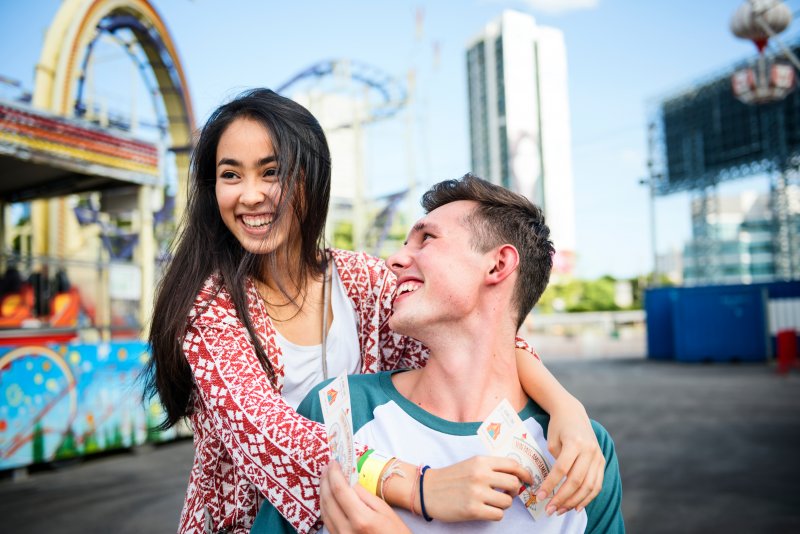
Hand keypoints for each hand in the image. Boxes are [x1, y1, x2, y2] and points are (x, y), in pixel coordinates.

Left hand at [321, 461, 410, 533]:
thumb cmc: (395, 532)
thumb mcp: (384, 510)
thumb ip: (363, 494)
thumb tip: (348, 479)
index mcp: (361, 519)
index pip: (340, 490)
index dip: (334, 473)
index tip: (334, 461)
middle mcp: (345, 530)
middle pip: (328, 499)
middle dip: (326, 480)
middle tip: (328, 466)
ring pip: (324, 510)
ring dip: (323, 491)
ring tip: (326, 477)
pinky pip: (326, 520)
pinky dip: (325, 504)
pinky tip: (328, 495)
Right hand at [423, 456, 532, 521]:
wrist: (427, 490)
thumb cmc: (451, 477)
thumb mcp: (471, 464)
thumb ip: (492, 467)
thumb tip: (516, 476)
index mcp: (481, 462)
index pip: (513, 465)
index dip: (525, 474)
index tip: (528, 480)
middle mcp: (481, 475)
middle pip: (514, 484)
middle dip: (514, 491)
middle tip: (507, 494)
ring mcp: (477, 493)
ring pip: (507, 502)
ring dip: (503, 505)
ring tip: (492, 502)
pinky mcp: (473, 510)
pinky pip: (498, 515)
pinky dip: (495, 514)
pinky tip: (485, 510)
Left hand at [537, 400, 604, 514]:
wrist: (573, 413)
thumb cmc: (558, 427)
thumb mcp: (552, 441)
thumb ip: (556, 463)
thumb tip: (555, 488)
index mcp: (575, 442)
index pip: (562, 469)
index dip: (551, 485)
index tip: (540, 497)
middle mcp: (590, 450)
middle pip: (577, 481)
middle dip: (562, 498)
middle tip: (549, 510)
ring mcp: (598, 456)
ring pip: (589, 486)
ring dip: (574, 502)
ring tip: (560, 510)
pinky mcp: (602, 461)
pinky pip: (597, 484)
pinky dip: (588, 498)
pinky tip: (576, 507)